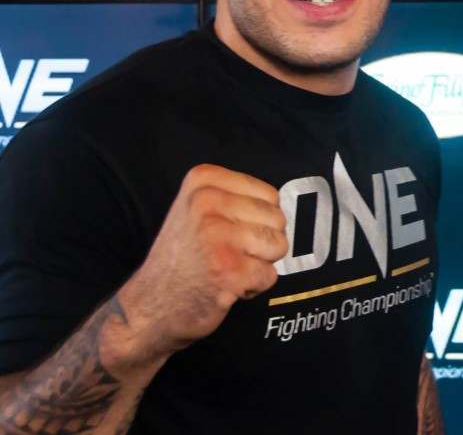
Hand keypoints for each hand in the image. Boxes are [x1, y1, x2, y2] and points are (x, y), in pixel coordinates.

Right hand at [117, 164, 287, 363]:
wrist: (147, 308)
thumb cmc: (183, 258)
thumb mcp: (198, 209)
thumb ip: (238, 197)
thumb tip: (287, 202)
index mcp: (203, 180)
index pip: (270, 195)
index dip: (256, 220)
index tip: (224, 233)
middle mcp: (207, 202)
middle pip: (278, 219)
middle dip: (260, 243)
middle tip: (224, 255)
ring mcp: (217, 237)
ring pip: (279, 246)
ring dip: (258, 264)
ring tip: (225, 268)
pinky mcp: (229, 270)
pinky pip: (271, 275)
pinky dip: (253, 287)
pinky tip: (223, 286)